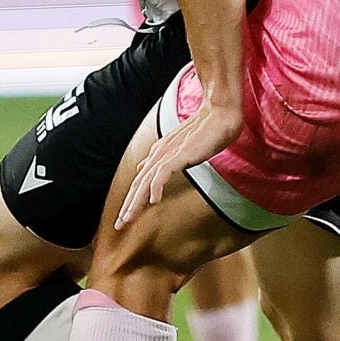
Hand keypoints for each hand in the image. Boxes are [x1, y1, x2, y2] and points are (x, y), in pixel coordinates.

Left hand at [115, 96, 241, 230]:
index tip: (125, 219)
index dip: (131, 201)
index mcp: (158, 155)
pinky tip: (154, 200)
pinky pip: (164, 172)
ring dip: (136, 201)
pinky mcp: (180, 154)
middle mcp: (159, 155)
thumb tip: (144, 168)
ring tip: (129, 218)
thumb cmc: (204, 131)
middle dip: (128, 206)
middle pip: (138, 185)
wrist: (219, 115)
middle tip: (119, 225)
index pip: (140, 182)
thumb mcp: (178, 148)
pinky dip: (156, 186)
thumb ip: (161, 160)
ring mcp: (168, 154)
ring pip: (146, 181)